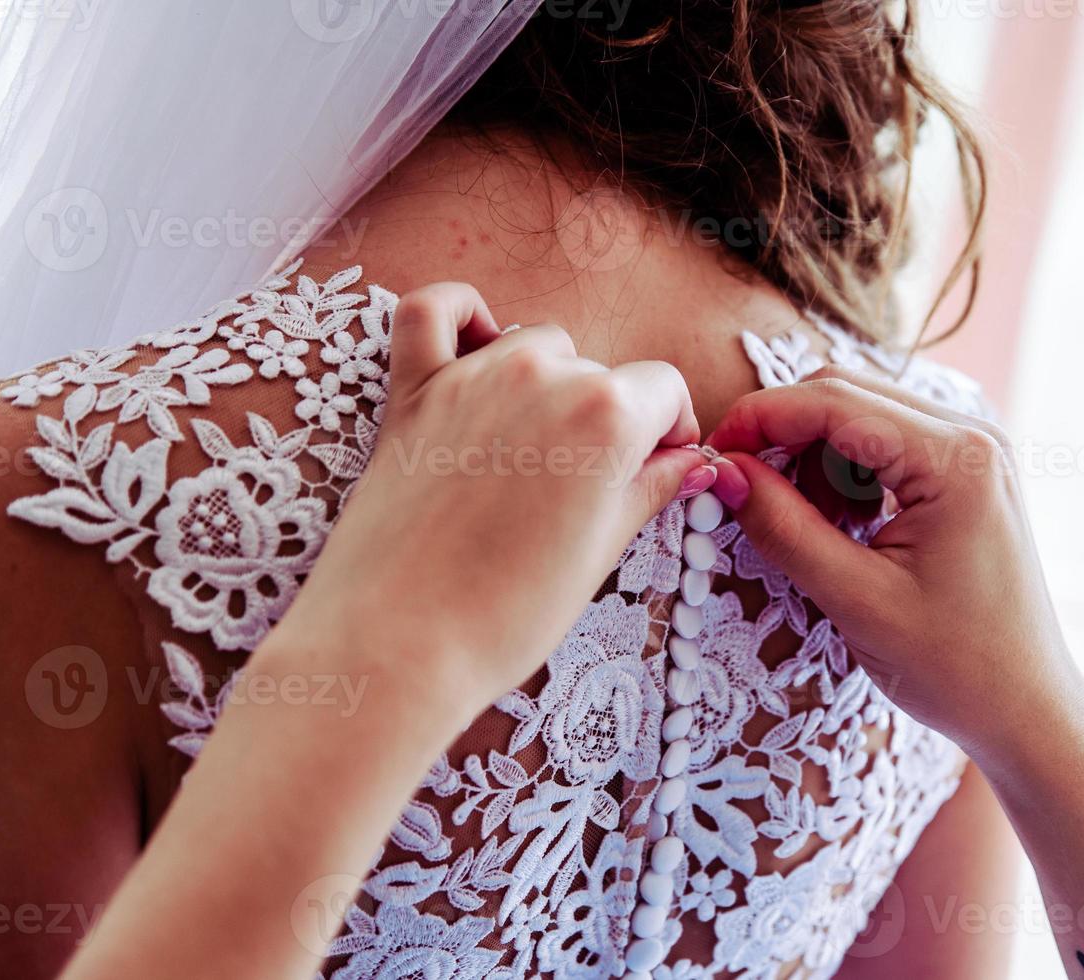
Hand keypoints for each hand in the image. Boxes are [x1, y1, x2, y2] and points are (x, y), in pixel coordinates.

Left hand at [271, 283, 715, 719]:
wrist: (398, 646)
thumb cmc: (505, 615)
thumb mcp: (602, 553)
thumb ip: (648, 488)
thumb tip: (685, 462)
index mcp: (607, 414)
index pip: (663, 388)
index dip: (670, 428)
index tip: (660, 463)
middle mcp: (543, 375)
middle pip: (597, 373)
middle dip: (605, 421)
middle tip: (585, 489)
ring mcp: (472, 374)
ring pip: (532, 345)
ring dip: (543, 384)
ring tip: (530, 453)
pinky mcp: (412, 389)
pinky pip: (433, 312)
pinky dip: (460, 315)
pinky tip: (475, 343)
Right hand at [707, 365, 1075, 759]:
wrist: (1027, 711)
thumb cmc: (957, 667)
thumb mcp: (857, 600)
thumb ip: (785, 528)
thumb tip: (725, 472)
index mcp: (956, 459)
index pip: (834, 400)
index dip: (761, 417)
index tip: (713, 452)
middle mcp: (972, 437)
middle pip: (845, 394)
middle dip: (783, 435)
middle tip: (739, 488)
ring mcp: (972, 453)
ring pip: (859, 417)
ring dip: (811, 458)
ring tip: (805, 528)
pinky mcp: (964, 475)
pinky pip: (883, 445)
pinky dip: (842, 474)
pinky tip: (838, 528)